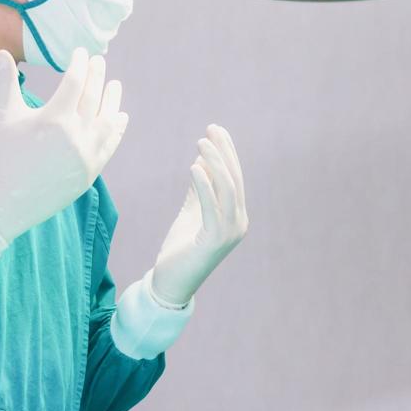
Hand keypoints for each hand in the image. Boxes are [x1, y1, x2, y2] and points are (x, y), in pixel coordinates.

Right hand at [0, 48, 127, 243]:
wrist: (4, 204)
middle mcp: (76, 135)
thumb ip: (4, 82)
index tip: (81, 53)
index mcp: (54, 118)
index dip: (80, 63)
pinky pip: (110, 145)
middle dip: (97, 76)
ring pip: (108, 121)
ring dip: (113, 100)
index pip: (75, 81)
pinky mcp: (90, 172)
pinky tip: (119, 117)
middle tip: (99, 61)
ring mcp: (87, 155)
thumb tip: (4, 53)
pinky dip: (117, 129)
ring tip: (115, 85)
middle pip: (94, 97)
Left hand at [149, 124, 248, 306]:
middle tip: (211, 128)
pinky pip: (213, 206)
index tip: (215, 130)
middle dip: (224, 151)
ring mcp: (231, 232)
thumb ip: (199, 189)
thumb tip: (201, 159)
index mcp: (235, 215)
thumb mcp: (191, 212)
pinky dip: (205, 184)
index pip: (235, 177)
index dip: (227, 152)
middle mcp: (239, 222)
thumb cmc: (181, 248)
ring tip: (201, 142)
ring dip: (215, 162)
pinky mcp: (216, 240)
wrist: (172, 282)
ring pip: (229, 189)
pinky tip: (194, 167)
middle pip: (235, 178)